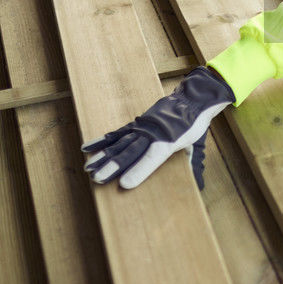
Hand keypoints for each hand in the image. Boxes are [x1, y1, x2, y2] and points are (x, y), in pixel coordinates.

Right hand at [82, 66, 234, 188]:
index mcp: (168, 141)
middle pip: (130, 151)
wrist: (190, 98)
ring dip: (104, 156)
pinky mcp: (136, 123)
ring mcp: (142, 127)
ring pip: (120, 143)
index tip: (124, 184)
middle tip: (98, 179)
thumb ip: (187, 159)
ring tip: (89, 169)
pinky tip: (88, 148)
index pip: (151, 158)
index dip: (139, 171)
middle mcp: (152, 133)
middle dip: (114, 166)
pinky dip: (102, 141)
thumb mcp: (194, 143)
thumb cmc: (193, 123)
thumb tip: (191, 176)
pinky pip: (117, 133)